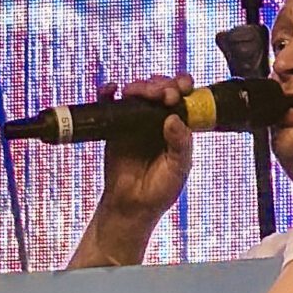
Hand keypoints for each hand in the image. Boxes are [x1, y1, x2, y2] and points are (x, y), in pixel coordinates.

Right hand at [85, 74, 195, 258]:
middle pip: (161, 90)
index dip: (183, 87)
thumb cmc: (159, 190)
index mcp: (179, 127)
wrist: (130, 207)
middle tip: (161, 94)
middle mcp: (158, 120)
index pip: (184, 98)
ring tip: (136, 92)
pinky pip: (111, 104)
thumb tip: (173, 118)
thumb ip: (180, 145)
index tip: (181, 87)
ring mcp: (136, 121)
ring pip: (138, 92)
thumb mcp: (178, 169)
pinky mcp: (115, 126)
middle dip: (161, 85)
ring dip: (140, 86)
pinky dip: (108, 92)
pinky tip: (111, 89)